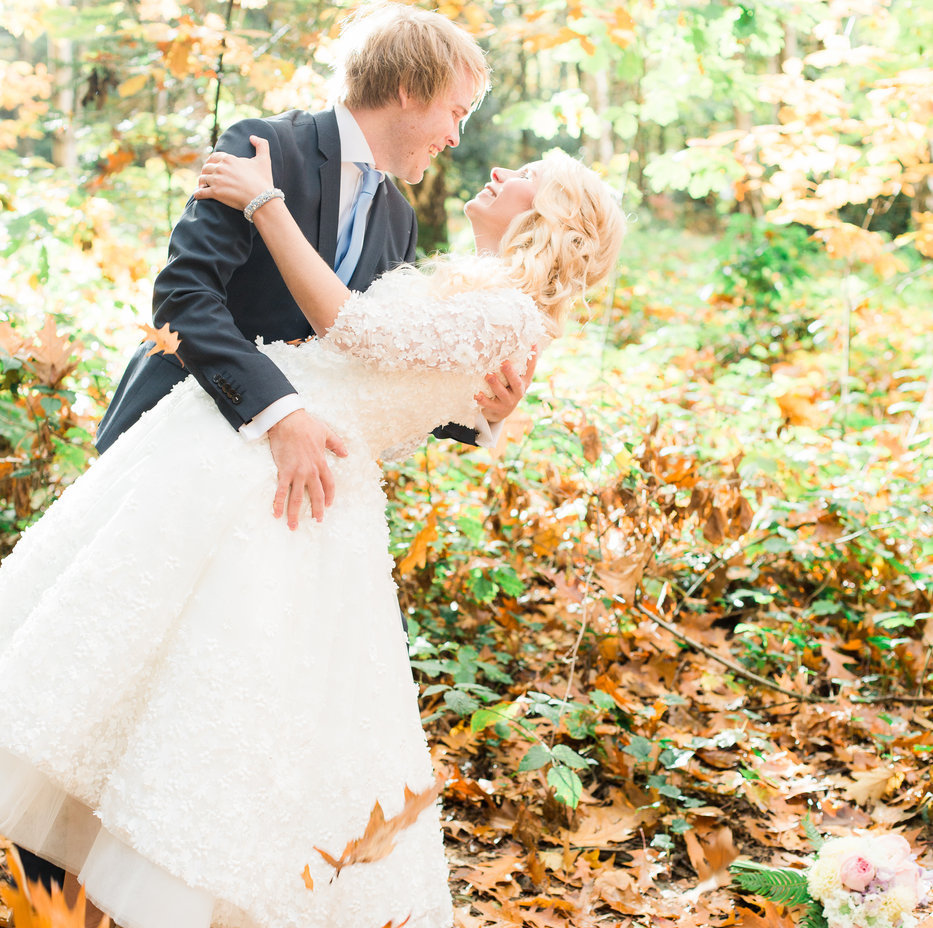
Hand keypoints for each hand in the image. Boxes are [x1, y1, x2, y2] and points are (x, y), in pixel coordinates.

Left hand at [193, 135, 275, 210]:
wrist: (262, 199)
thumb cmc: (263, 181)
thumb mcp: (264, 160)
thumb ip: (261, 145)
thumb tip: (252, 137)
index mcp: (229, 159)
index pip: (214, 157)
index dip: (210, 162)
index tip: (210, 166)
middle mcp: (220, 168)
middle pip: (206, 168)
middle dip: (205, 172)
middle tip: (205, 178)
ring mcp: (217, 180)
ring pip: (202, 179)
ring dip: (201, 183)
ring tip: (202, 187)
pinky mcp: (215, 193)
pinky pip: (201, 192)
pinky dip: (198, 194)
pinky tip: (198, 195)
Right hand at [267, 409, 347, 527]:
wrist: (288, 420)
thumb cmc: (307, 425)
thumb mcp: (326, 433)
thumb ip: (337, 444)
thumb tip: (346, 453)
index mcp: (321, 463)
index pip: (329, 484)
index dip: (329, 496)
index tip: (328, 505)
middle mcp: (311, 471)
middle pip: (316, 495)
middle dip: (316, 510)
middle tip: (316, 521)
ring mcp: (297, 473)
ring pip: (297, 498)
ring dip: (295, 513)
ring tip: (293, 526)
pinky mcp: (284, 471)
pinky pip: (281, 491)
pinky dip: (278, 503)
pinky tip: (277, 514)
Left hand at [475, 345, 538, 423]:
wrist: (501, 411)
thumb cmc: (508, 388)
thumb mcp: (515, 378)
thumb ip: (516, 364)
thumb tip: (520, 342)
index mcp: (524, 382)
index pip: (530, 369)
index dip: (533, 358)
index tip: (533, 344)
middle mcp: (518, 392)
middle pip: (517, 383)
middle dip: (510, 373)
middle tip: (504, 363)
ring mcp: (508, 402)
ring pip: (502, 393)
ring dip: (495, 384)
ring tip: (488, 376)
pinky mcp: (497, 409)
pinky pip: (489, 405)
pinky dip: (482, 400)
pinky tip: (476, 394)